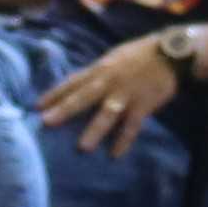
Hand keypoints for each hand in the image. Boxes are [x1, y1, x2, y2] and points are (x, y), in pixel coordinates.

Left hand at [35, 30, 193, 159]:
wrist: (171, 51)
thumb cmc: (140, 55)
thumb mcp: (113, 58)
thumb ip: (96, 74)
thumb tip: (76, 86)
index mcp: (101, 69)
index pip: (73, 82)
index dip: (55, 93)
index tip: (36, 106)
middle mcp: (110, 80)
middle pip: (84, 96)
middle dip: (65, 110)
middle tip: (46, 123)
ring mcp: (127, 93)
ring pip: (108, 113)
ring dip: (95, 130)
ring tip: (83, 148)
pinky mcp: (144, 104)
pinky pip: (132, 125)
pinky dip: (124, 140)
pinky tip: (114, 154)